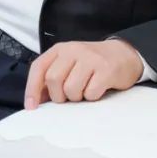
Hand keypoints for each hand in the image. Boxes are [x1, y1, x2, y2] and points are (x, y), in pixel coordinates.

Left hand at [24, 39, 143, 109]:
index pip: (39, 68)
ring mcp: (90, 59)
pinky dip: (92, 97)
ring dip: (76, 98)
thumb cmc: (92, 64)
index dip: (32, 89)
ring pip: (71, 89)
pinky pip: (90, 93)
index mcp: (60, 49)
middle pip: (53, 79)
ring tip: (84, 91)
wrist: (125, 54)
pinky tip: (97, 89)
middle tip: (69, 97)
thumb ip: (53, 78)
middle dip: (58, 96)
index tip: (32, 107)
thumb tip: (37, 100)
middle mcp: (74, 50)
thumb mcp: (70, 64)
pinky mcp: (106, 69)